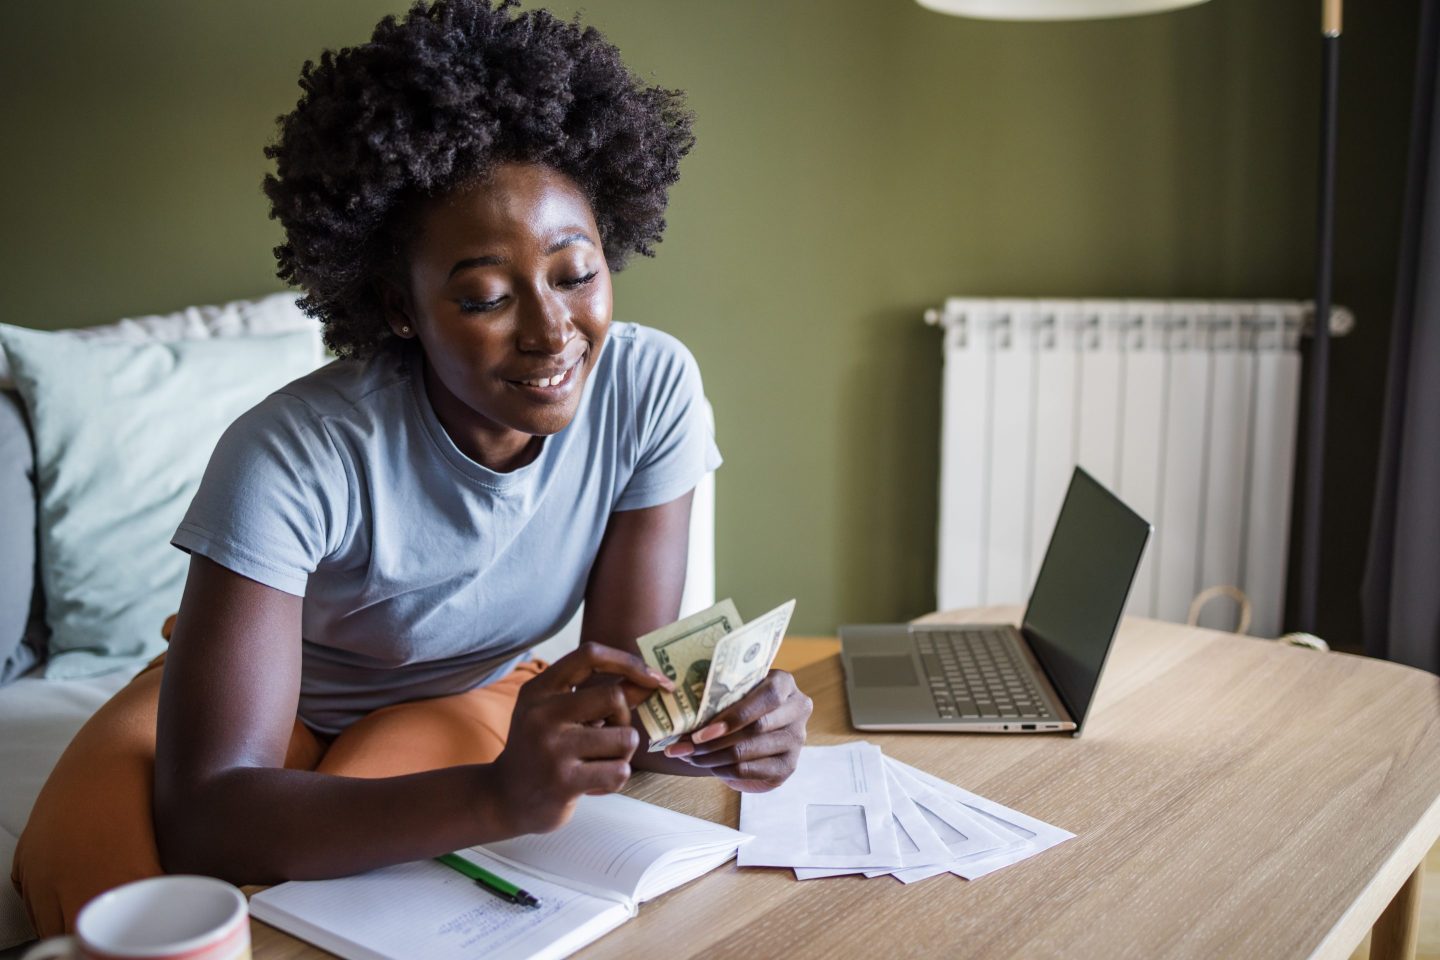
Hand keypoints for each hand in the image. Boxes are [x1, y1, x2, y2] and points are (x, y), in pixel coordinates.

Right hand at [493, 642, 672, 833]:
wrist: (504, 799)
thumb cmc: (542, 750)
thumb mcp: (558, 714)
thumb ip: (599, 696)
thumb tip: (650, 681)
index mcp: (539, 689)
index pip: (590, 654)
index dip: (628, 662)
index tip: (654, 679)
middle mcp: (542, 714)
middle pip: (614, 696)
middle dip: (624, 718)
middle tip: (609, 735)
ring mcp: (552, 748)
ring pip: (625, 738)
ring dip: (622, 754)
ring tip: (599, 762)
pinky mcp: (564, 781)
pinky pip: (619, 771)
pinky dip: (616, 778)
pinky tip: (593, 783)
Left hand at [662, 670, 811, 792]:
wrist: (756, 727)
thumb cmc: (740, 702)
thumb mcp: (734, 691)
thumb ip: (717, 695)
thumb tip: (678, 713)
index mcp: (784, 683)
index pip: (767, 697)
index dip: (734, 715)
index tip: (700, 731)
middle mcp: (797, 709)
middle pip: (757, 727)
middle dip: (714, 740)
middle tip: (684, 746)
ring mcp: (796, 739)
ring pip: (750, 751)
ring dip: (713, 757)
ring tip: (688, 756)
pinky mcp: (787, 765)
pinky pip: (751, 770)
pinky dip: (724, 770)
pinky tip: (707, 765)